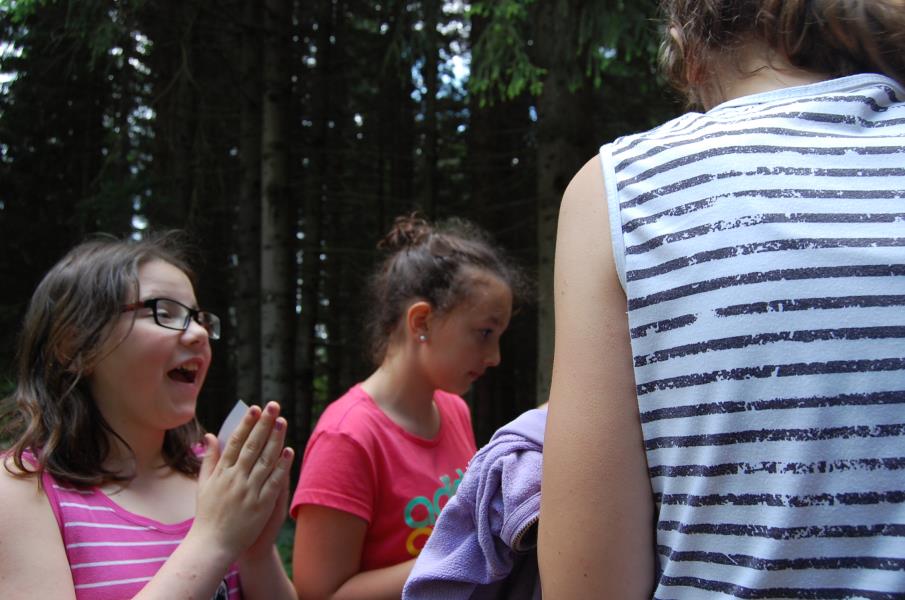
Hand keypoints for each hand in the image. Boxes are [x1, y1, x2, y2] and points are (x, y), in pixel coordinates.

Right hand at [191, 402, 293, 559]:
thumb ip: (209, 459)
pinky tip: (288, 451)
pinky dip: (281, 466)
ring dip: (275, 440)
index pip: (235, 443)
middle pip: (252, 446)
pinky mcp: (261, 504)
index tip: (254, 408)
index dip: (246, 424)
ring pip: (265, 460)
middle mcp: (235, 479)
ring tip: (282, 422)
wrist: (213, 545)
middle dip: (263, 424)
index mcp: (221, 473)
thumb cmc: (207, 514)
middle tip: (273, 406)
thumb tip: (210, 435)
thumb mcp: (203, 485)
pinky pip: (274, 481)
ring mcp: (249, 491)